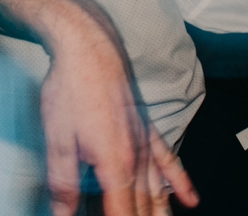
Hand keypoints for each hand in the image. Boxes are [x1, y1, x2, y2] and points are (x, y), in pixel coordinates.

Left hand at [39, 8, 196, 214]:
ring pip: (159, 192)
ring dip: (160, 213)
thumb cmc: (70, 90)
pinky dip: (181, 182)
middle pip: (143, 208)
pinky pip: (169, 161)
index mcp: (115, 166)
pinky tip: (190, 200)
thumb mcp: (57, 139)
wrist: (88, 48)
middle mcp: (137, 160)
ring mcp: (146, 144)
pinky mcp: (147, 129)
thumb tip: (63, 215)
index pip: (122, 214)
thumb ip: (63, 182)